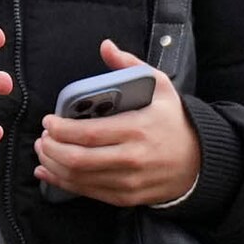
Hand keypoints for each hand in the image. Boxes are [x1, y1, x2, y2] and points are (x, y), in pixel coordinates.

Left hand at [36, 42, 202, 207]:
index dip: (61, 130)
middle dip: (52, 149)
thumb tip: (106, 46)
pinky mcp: (126, 197)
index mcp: (137, 128)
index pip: (89, 133)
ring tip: (44, 152)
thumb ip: (130, 65)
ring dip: (53, 165)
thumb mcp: (160, 87)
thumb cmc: (174, 120)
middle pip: (79, 159)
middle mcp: (132, 158)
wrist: (200, 160)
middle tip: (43, 138)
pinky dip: (63, 183)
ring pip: (80, 178)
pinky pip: (88, 192)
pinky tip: (49, 172)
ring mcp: (129, 181)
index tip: (48, 121)